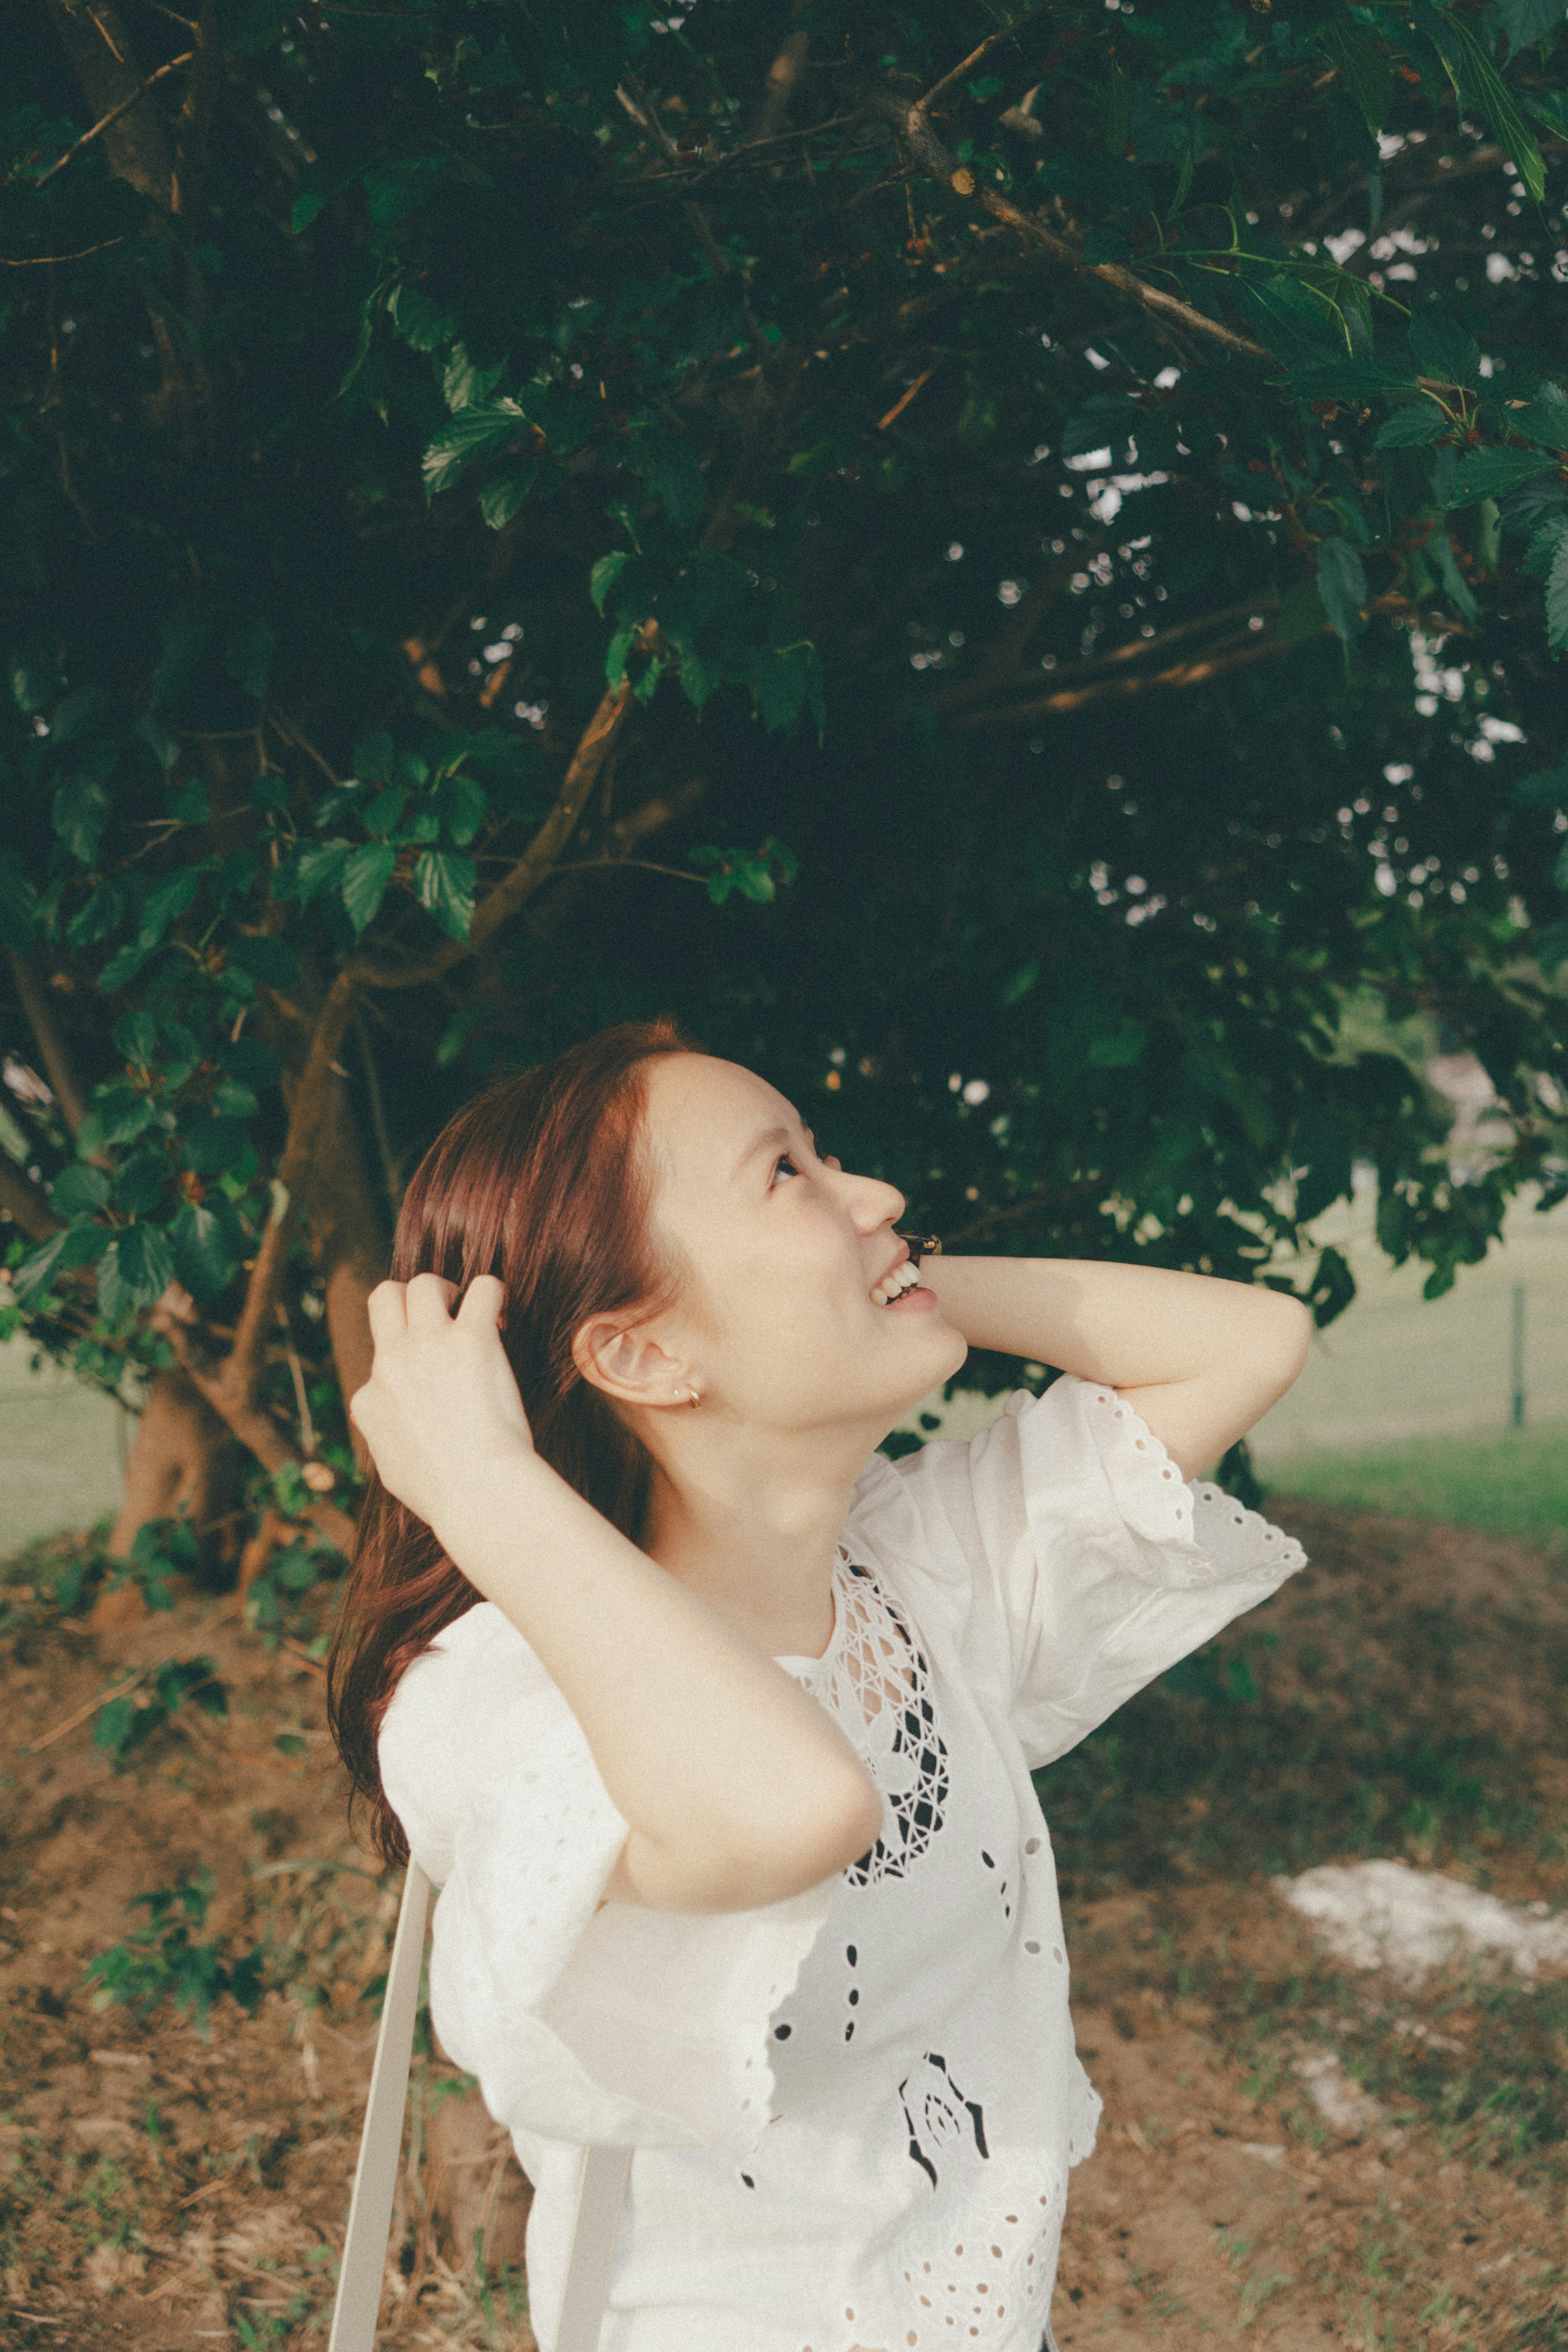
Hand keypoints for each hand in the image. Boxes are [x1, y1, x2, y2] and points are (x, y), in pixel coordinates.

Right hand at [349, 1273, 536, 1539]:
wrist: (475, 1492)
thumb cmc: (445, 1495)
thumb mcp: (395, 1473)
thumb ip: (391, 1445)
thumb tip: (401, 1443)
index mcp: (369, 1401)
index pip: (379, 1366)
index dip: (408, 1368)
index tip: (436, 1382)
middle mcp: (391, 1364)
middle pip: (383, 1299)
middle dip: (407, 1298)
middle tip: (438, 1314)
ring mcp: (428, 1346)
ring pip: (422, 1284)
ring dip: (446, 1289)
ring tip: (469, 1308)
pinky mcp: (471, 1338)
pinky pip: (483, 1289)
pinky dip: (494, 1293)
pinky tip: (502, 1313)